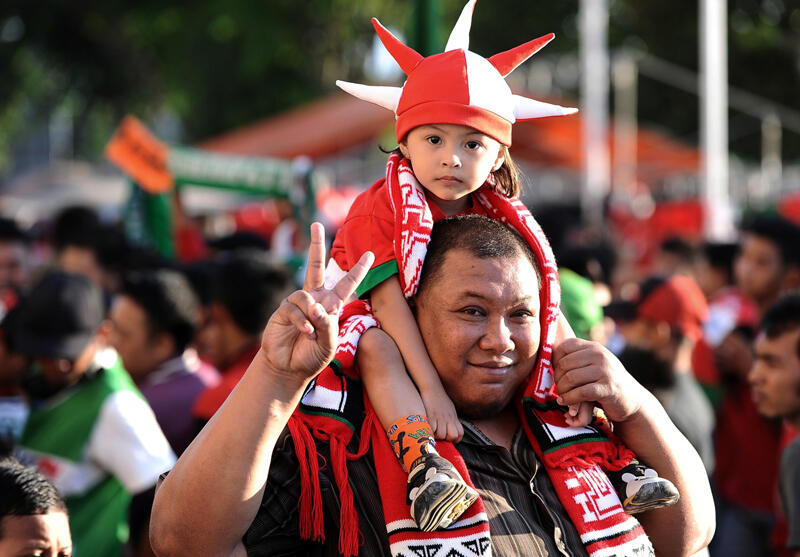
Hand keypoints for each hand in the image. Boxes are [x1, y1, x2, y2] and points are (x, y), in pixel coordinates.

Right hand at [261, 222, 373, 385]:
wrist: (288, 369)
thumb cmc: (312, 357)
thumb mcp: (329, 344)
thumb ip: (327, 325)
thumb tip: (316, 306)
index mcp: (331, 306)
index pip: (346, 284)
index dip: (358, 270)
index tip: (370, 254)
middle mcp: (314, 300)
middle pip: (316, 266)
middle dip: (316, 245)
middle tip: (315, 224)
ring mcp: (297, 303)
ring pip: (305, 295)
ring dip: (311, 314)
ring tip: (311, 332)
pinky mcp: (282, 310)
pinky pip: (294, 307)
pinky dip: (301, 320)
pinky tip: (305, 332)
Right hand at [421, 387, 462, 441]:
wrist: (432, 387)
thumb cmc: (440, 398)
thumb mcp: (450, 409)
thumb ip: (451, 419)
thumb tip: (450, 428)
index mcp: (454, 417)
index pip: (460, 433)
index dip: (455, 439)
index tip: (448, 438)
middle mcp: (448, 418)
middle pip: (452, 436)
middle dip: (446, 439)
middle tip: (440, 435)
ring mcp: (440, 417)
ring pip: (441, 434)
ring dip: (436, 436)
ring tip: (432, 431)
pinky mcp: (430, 415)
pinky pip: (431, 428)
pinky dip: (429, 430)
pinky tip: (427, 427)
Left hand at [552, 337, 644, 422]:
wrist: (631, 399)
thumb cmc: (605, 382)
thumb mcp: (592, 365)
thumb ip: (576, 359)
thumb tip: (547, 356)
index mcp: (593, 347)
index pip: (564, 346)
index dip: (555, 361)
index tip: (556, 374)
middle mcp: (600, 355)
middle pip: (564, 364)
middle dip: (557, 379)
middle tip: (557, 389)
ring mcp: (605, 371)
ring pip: (570, 378)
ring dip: (562, 390)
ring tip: (561, 396)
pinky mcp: (608, 388)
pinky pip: (580, 392)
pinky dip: (569, 399)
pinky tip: (565, 403)